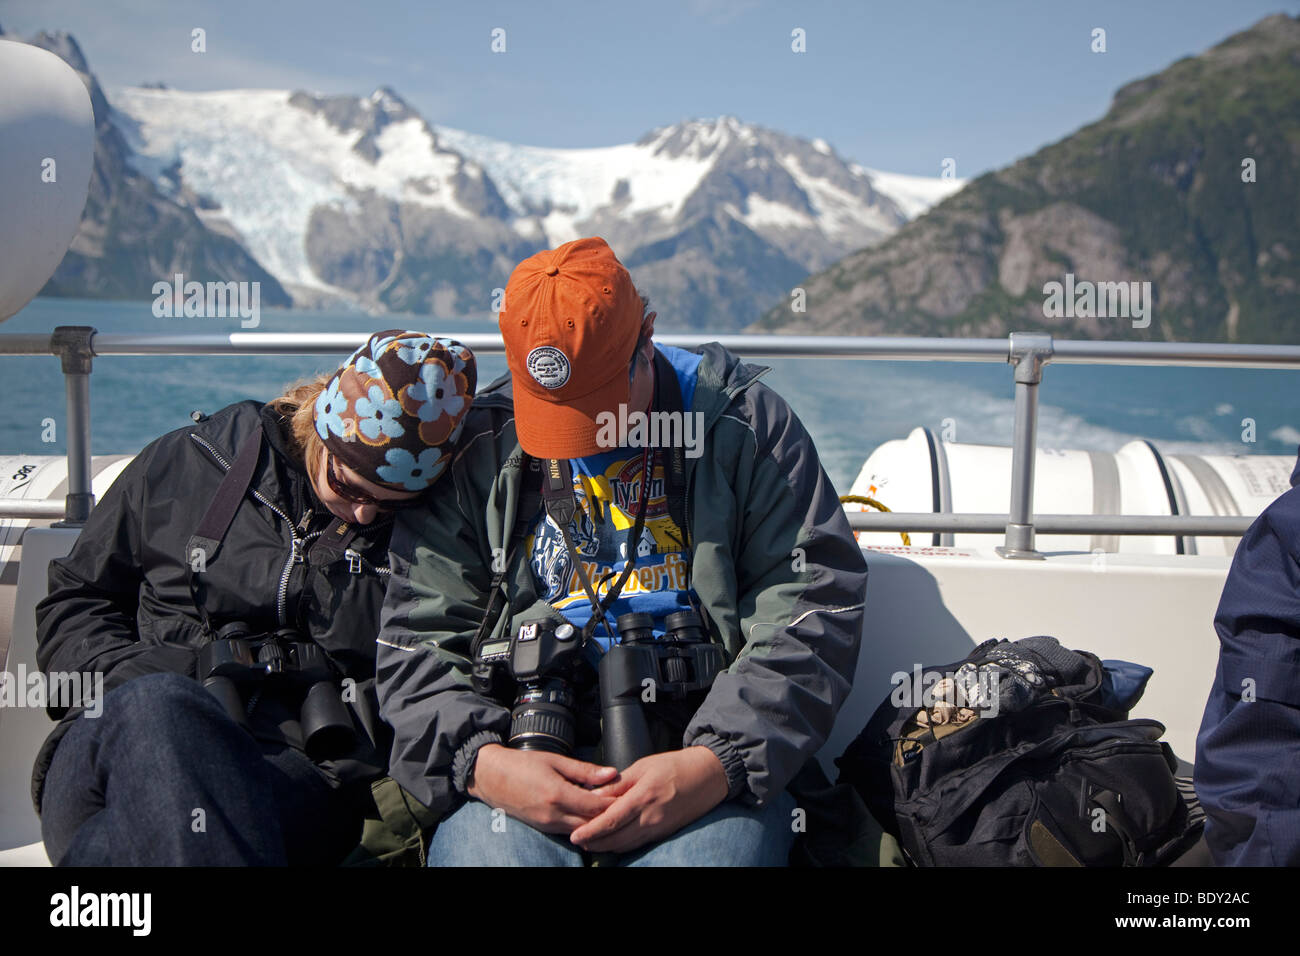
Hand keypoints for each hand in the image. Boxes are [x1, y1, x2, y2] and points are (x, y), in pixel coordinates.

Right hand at [467, 744, 618, 833]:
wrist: (491, 777)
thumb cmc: (522, 764)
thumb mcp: (555, 760)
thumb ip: (584, 770)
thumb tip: (611, 773)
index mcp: (558, 795)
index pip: (596, 806)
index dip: (615, 802)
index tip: (629, 795)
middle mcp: (553, 814)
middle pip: (592, 823)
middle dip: (610, 815)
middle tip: (626, 805)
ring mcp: (547, 824)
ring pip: (582, 830)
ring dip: (597, 822)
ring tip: (613, 810)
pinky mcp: (543, 828)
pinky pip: (570, 830)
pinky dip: (583, 824)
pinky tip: (591, 814)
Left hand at [569, 746, 728, 853]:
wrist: (708, 776)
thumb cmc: (674, 765)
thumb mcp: (642, 766)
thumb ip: (617, 784)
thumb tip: (592, 795)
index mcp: (643, 798)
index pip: (610, 822)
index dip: (590, 832)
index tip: (574, 836)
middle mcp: (651, 818)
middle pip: (615, 840)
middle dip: (594, 843)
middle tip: (577, 840)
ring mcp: (658, 829)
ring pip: (625, 845)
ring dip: (606, 846)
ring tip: (590, 841)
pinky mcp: (664, 833)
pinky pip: (637, 844)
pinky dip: (621, 844)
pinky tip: (612, 839)